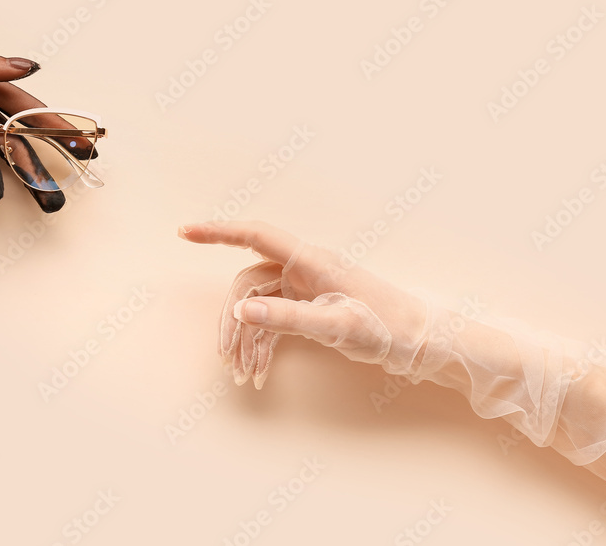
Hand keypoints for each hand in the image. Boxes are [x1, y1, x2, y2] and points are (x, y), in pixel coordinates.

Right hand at [179, 220, 427, 386]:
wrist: (421, 342)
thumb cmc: (387, 327)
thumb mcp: (336, 325)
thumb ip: (287, 318)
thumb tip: (240, 311)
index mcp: (310, 261)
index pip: (254, 236)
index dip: (217, 231)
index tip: (184, 231)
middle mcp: (304, 269)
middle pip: (249, 284)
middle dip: (232, 321)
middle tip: (225, 356)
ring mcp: (306, 288)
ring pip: (258, 306)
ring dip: (246, 339)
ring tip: (242, 373)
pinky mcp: (310, 306)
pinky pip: (274, 319)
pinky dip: (263, 344)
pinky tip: (259, 371)